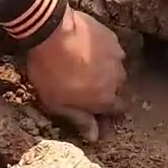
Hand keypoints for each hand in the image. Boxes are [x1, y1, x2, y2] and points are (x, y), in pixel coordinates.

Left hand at [25, 6, 126, 140]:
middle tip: (87, 86)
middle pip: (117, 89)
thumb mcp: (58, 104)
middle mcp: (117, 79)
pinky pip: (111, 51)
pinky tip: (87, 51)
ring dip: (105, 71)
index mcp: (105, 99)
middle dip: (106, 90)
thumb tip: (95, 136)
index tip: (96, 110)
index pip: (117, 111)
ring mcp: (116, 57)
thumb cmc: (50, 71)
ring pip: (115, 69)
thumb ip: (80, 119)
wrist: (51, 31)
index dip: (107, 112)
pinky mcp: (111, 38)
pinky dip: (102, 54)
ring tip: (87, 66)